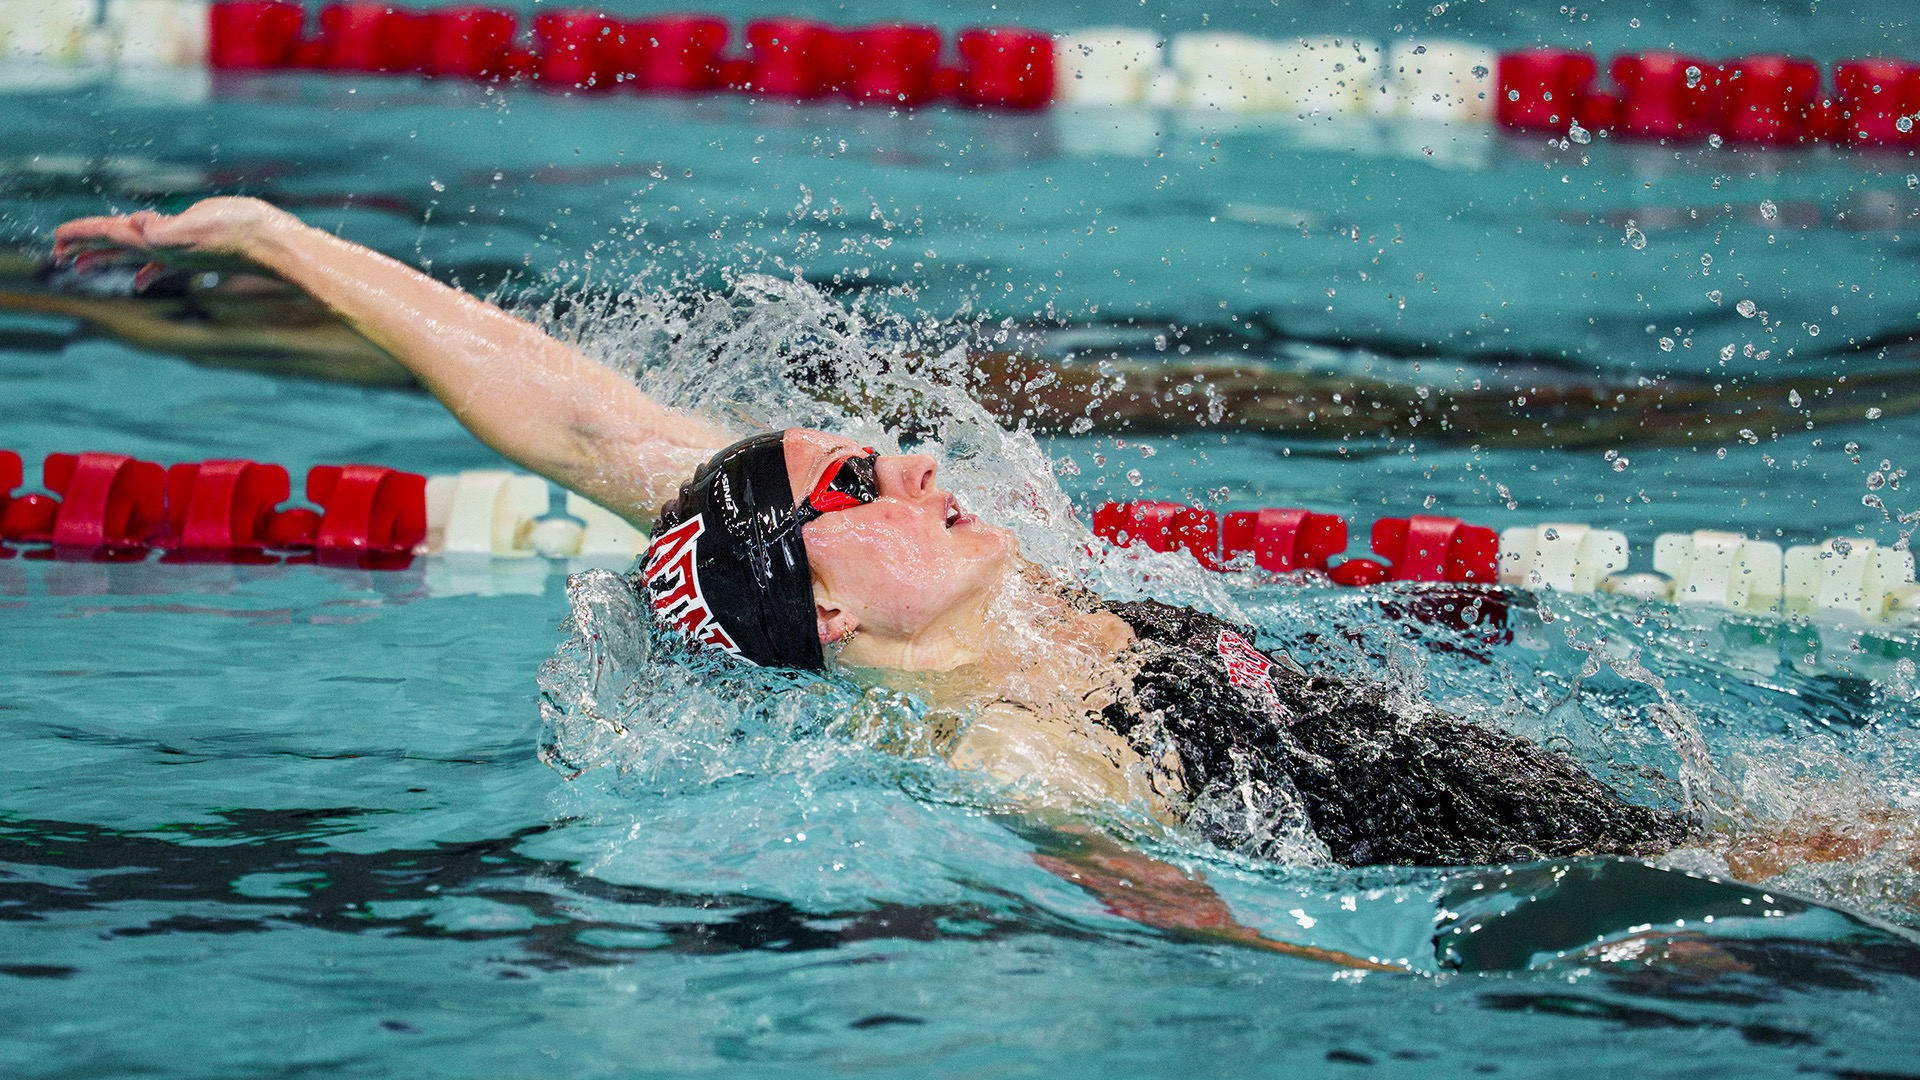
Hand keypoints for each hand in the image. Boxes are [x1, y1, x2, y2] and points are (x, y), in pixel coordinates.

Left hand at [53, 197, 298, 290]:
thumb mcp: (198, 223)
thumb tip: (136, 225)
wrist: (275, 245)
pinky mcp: (195, 251)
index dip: (82, 235)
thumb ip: (165, 229)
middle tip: (57, 255)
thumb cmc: (239, 230)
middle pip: (115, 249)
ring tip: (82, 265)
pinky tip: (139, 281)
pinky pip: (159, 263)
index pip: (110, 236)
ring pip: (133, 256)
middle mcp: (165, 249)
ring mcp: (180, 253)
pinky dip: (144, 270)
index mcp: (159, 240)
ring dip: (107, 258)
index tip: (55, 240)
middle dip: (85, 250)